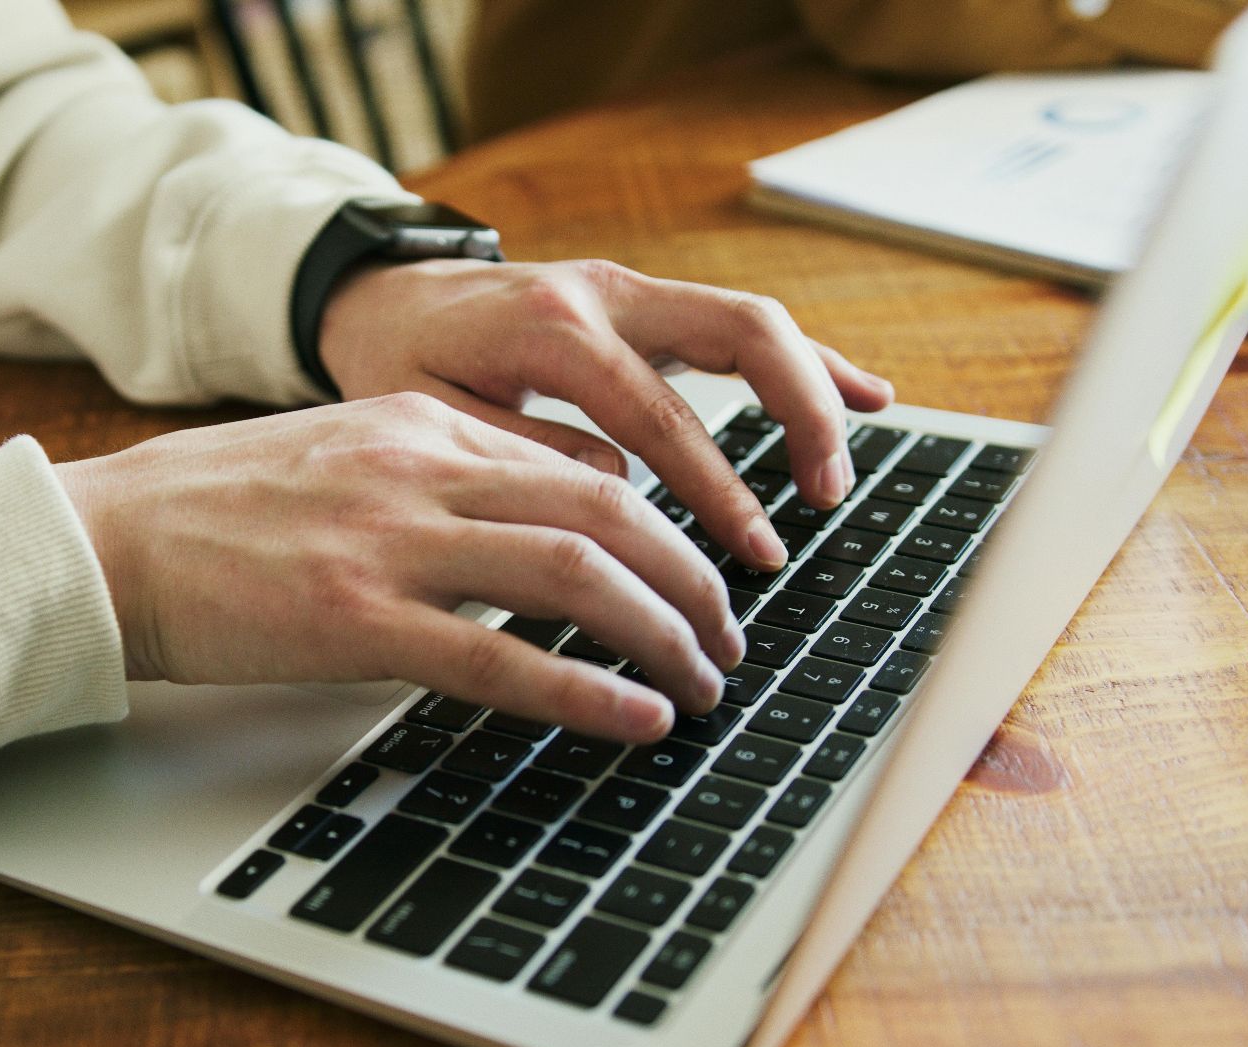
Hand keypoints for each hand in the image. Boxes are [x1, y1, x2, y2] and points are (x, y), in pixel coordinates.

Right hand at [55, 393, 747, 740]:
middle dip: (691, 580)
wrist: (107, 538)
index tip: (692, 577)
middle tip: (728, 635)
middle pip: (606, 510)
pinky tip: (641, 717)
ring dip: (665, 630)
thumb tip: (524, 533)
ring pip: (577, 571)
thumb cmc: (211, 510)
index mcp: (419, 425)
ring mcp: (390, 541)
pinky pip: (503, 654)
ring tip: (706, 681)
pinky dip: (588, 689)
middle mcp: (419, 467)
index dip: (662, 527)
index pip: (580, 465)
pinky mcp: (355, 619)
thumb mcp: (339, 457)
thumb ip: (431, 480)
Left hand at [317, 258, 894, 569]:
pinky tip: (865, 395)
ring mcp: (632, 290)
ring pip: (753, 321)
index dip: (718, 488)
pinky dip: (804, 358)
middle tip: (823, 499)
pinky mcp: (646, 301)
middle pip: (740, 333)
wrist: (382, 296)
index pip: (663, 414)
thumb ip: (518, 452)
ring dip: (813, 389)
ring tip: (843, 470)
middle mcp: (605, 294)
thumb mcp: (428, 417)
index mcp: (553, 328)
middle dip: (799, 416)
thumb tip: (617, 490)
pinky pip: (739, 323)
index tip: (753, 554)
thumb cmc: (398, 362)